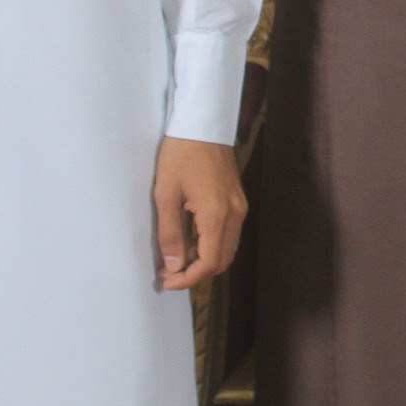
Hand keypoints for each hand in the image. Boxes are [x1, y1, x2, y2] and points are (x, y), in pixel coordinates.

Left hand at [153, 136, 245, 289]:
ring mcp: (239, 206)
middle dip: (196, 273)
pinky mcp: (238, 200)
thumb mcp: (166, 195)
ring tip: (176, 257)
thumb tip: (173, 266)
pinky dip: (211, 245)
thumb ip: (170, 233)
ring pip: (227, 249)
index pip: (209, 262)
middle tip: (168, 272)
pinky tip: (190, 240)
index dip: (187, 279)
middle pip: (222, 261)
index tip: (166, 280)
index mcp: (217, 213)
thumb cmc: (180, 155)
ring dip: (204, 260)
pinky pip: (229, 234)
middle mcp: (235, 213)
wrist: (202, 124)